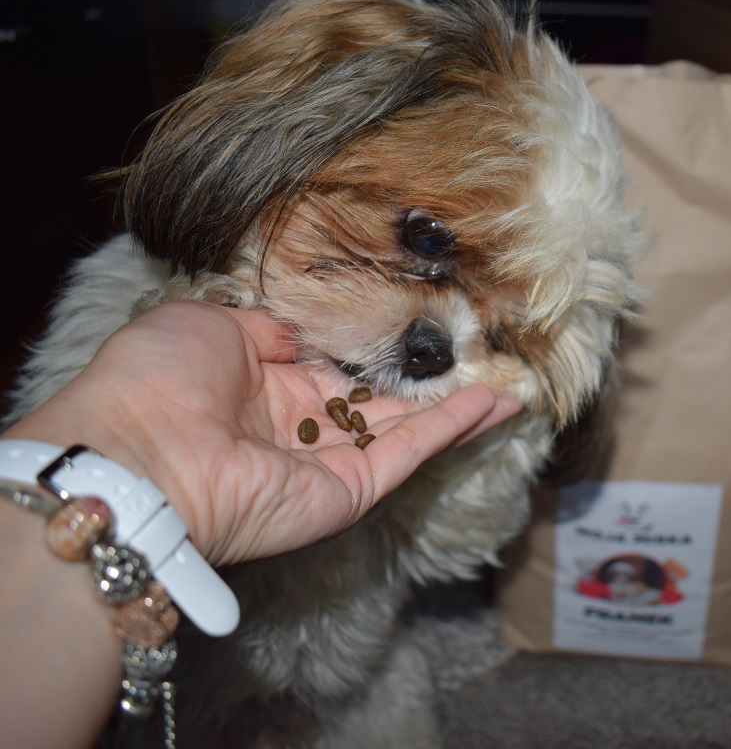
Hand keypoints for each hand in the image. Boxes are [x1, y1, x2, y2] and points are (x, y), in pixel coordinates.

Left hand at [3, 300, 520, 565]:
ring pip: (406, 432)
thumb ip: (269, 326)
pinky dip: (451, 429)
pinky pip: (407, 454)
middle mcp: (298, 428)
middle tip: (481, 359)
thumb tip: (306, 326)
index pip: (336, 371)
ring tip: (509, 383)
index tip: (423, 329)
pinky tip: (492, 403)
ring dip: (458, 408)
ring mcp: (326, 464)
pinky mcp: (346, 493)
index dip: (381, 352)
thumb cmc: (156, 380)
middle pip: (382, 405)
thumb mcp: (208, 323)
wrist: (135, 456)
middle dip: (430, 385)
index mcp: (261, 388)